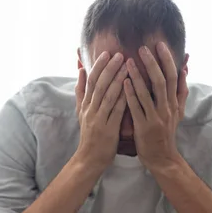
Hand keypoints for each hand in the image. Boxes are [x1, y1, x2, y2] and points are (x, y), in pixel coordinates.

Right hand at [74, 51, 127, 171]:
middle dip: (109, 68)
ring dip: (117, 79)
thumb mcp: (81, 112)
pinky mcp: (108, 129)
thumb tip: (80, 70)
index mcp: (85, 105)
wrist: (89, 159)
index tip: (107, 53)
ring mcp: (98, 119)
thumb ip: (81, 91)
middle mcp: (90, 110)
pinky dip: (123, 98)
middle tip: (119, 54)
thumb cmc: (89, 135)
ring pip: (107, 95)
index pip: (91, 81)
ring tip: (126, 65)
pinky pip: (116, 111)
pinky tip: (131, 88)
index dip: (99, 66)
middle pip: (99, 85)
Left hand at [124, 42, 188, 171]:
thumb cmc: (166, 132)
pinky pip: (136, 108)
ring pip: (147, 93)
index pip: (172, 77)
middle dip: (152, 63)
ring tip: (127, 61)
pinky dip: (130, 94)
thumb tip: (185, 70)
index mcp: (174, 103)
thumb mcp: (178, 112)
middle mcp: (166, 108)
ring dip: (138, 76)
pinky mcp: (143, 127)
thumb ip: (181, 91)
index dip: (167, 60)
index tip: (159, 44)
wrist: (162, 158)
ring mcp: (155, 118)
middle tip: (143, 48)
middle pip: (162, 81)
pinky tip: (123, 82)